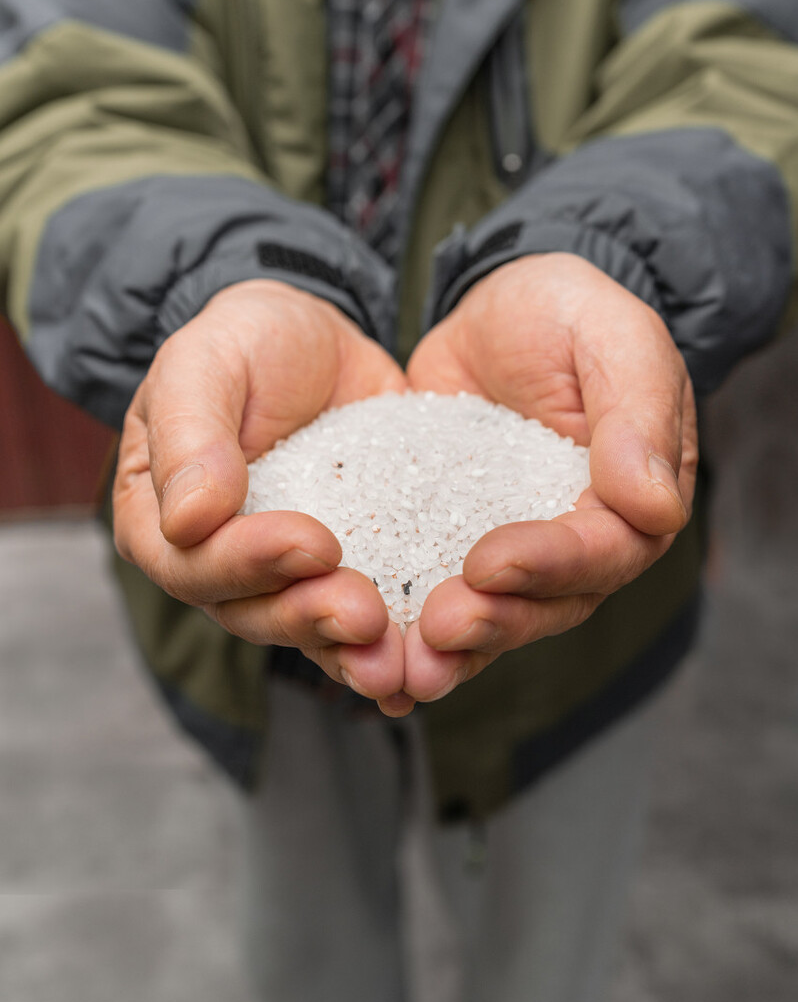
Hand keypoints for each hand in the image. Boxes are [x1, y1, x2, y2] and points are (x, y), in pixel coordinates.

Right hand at [113, 279, 415, 712]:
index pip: (190, 563)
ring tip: (398, 661)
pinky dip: (396, 640)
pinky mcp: (349, 570)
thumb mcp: (205, 362)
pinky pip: (364, 617)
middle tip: (365, 615)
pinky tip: (431, 657)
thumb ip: (191, 434)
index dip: (247, 563)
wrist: (316, 340)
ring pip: (308, 629)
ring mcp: (284, 575)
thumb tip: (190, 519)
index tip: (313, 541)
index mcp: (162, 517)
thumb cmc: (245, 343)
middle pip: (251, 612)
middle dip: (309, 617)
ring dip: (352, 650)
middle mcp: (219, 562)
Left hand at [402, 253, 697, 702]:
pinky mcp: (452, 541)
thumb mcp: (613, 336)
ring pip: (492, 613)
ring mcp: (515, 547)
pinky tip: (359, 645)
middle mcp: (579, 541)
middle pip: (548, 604)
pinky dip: (404, 621)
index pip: (604, 551)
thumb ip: (636, 413)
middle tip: (437, 630)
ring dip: (449, 645)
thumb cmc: (569, 312)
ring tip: (398, 665)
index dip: (550, 564)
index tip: (487, 563)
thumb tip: (654, 509)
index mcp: (631, 500)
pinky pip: (432, 588)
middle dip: (493, 622)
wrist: (499, 307)